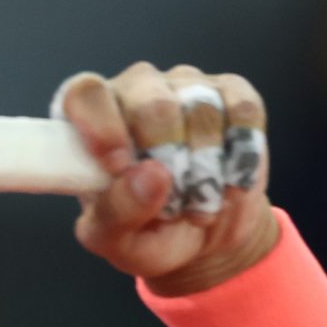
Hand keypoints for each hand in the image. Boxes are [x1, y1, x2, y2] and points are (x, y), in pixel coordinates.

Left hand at [58, 63, 276, 297]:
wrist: (205, 237)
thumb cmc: (147, 232)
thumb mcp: (115, 241)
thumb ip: (116, 213)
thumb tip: (149, 176)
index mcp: (90, 120)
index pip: (84, 94)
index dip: (101, 126)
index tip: (118, 167)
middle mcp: (134, 91)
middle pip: (152, 104)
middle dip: (167, 161)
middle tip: (171, 202)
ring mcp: (184, 85)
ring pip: (202, 110)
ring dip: (206, 169)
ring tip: (199, 201)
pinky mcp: (231, 92)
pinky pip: (242, 111)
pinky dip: (242, 154)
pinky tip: (229, 179)